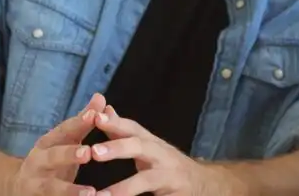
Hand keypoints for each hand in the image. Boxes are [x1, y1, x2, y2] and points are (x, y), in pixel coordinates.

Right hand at [9, 93, 107, 195]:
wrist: (18, 186)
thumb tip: (100, 97)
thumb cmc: (52, 157)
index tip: (94, 116)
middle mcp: (38, 163)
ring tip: (91, 193)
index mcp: (47, 143)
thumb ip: (82, 121)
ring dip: (70, 191)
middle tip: (88, 153)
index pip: (63, 130)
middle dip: (68, 155)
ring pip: (50, 188)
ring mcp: (35, 185)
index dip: (78, 123)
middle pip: (52, 158)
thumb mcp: (64, 139)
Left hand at [89, 108, 239, 195]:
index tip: (95, 117)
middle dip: (118, 148)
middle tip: (94, 152)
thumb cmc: (166, 164)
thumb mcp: (147, 146)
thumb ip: (124, 132)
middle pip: (141, 147)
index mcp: (151, 143)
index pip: (132, 128)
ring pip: (146, 180)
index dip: (115, 122)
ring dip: (123, 188)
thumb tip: (104, 110)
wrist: (203, 184)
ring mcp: (170, 176)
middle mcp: (162, 156)